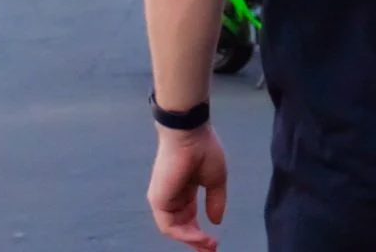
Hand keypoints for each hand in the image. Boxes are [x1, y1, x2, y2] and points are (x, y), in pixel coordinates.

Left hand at [147, 126, 227, 250]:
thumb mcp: (216, 179)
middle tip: (211, 249)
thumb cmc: (204, 151)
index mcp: (185, 190)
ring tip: (208, 245)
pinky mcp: (158, 200)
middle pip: (182, 226)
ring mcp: (163, 199)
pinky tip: (199, 236)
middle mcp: (171, 197)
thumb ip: (216, 201)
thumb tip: (216, 221)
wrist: (189, 134)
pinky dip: (184, 233)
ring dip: (191, 239)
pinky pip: (169, 225)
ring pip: (175, 228)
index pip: (190, 217)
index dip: (201, 231)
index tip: (215, 241)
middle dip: (196, 240)